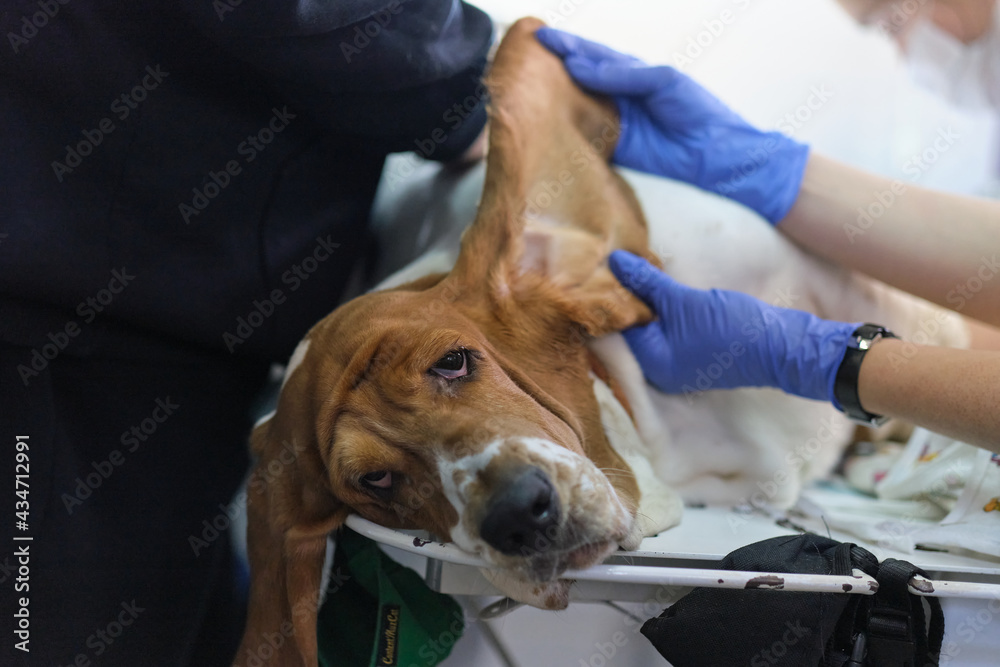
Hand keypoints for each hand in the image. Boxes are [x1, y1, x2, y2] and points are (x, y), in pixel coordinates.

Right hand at [535, 27, 809, 223]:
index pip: (591, 55)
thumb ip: (622, 74)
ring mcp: (614, 122)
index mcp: (631, 73)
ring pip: (576, 107)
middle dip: (551, 70)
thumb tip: (580, 67)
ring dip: (552, 100)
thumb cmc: (697, 111)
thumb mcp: (663, 81)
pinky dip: (564, 132)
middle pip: (577, 79)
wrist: (716, 155)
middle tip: (522, 60)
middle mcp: (618, 95)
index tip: (539, 36)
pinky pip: (583, 137)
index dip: (566, 45)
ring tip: (524, 90)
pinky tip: (544, 126)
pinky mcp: (612, 149)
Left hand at [609, 250, 858, 401]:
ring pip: (647, 325)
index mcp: (651, 363)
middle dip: (621, 296)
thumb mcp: (684, 301)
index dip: (606, 295)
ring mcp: (675, 363)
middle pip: (628, 328)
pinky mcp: (691, 352)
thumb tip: (614, 261)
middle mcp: (658, 369)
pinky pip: (664, 328)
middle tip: (609, 260)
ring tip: (629, 265)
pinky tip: (653, 282)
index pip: (615, 327)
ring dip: (640, 298)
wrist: (784, 346)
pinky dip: (658, 307)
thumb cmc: (733, 328)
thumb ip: (647, 282)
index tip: (597, 265)